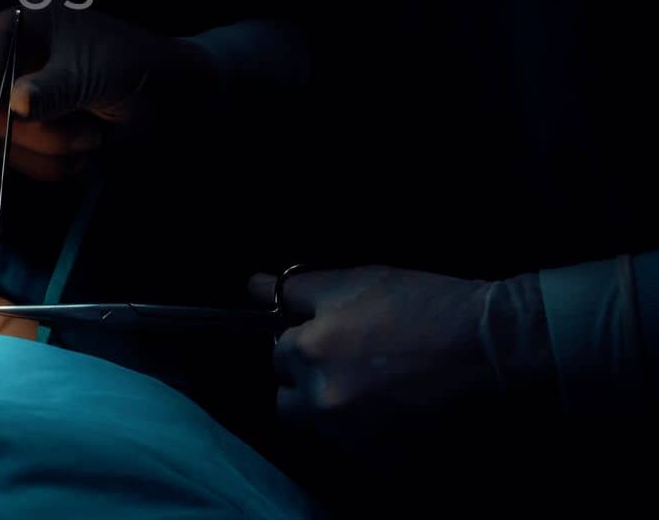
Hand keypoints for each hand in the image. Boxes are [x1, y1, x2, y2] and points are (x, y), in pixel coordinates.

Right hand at [0, 7, 215, 179]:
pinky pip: (25, 161)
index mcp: (29, 26)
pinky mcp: (35, 133)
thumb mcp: (94, 75)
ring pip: (5, 139)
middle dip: (29, 132)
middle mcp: (17, 61)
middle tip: (69, 140)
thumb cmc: (134, 67)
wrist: (170, 100)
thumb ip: (54, 90)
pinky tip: (89, 151)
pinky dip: (58, 165)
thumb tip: (15, 104)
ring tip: (94, 136)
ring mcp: (22, 99)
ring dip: (53, 150)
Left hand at [250, 266, 498, 441]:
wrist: (490, 345)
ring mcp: (354, 437)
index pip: (279, 354)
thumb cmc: (420, 304)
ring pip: (322, 429)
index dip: (304, 343)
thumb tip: (253, 286)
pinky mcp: (387, 462)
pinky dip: (369, 435)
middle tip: (349, 365)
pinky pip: (358, 451)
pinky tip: (397, 408)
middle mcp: (322, 401)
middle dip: (309, 385)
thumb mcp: (353, 282)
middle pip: (291, 402)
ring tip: (375, 386)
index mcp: (308, 352)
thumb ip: (296, 291)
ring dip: (336, 411)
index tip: (332, 338)